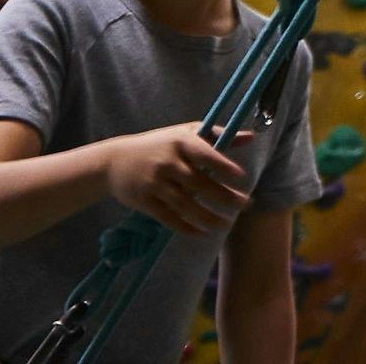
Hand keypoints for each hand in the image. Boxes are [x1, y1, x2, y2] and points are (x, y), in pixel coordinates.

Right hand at [101, 122, 255, 237]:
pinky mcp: (145, 201)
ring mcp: (155, 183)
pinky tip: (202, 232)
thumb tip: (251, 137)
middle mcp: (168, 163)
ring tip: (226, 224)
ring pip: (186, 204)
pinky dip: (186, 227)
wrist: (114, 161)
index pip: (205, 155)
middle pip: (200, 184)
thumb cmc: (159, 144)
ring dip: (208, 217)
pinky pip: (168, 217)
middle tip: (246, 205)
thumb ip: (217, 135)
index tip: (241, 176)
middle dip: (224, 196)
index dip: (222, 166)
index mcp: (181, 142)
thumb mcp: (185, 133)